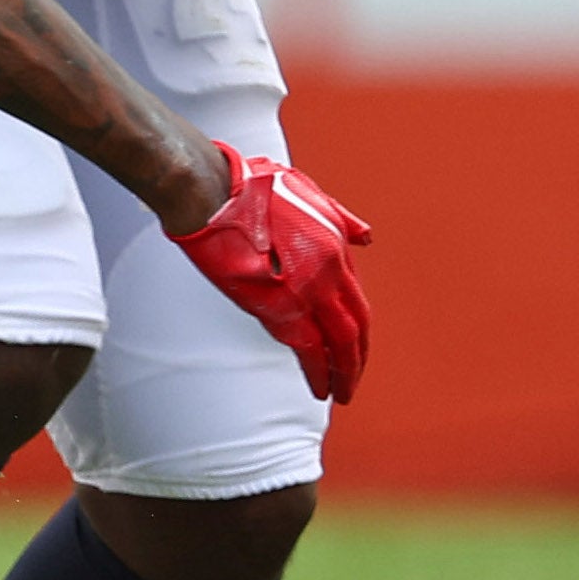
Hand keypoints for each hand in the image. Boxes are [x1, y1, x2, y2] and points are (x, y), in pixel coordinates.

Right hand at [168, 145, 371, 402]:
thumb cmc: (249, 187)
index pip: (356, 296)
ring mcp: (305, 292)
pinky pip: (309, 350)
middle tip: (354, 377)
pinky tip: (320, 388)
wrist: (212, 193)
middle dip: (358, 356)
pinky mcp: (278, 308)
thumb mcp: (305, 190)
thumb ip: (339, 217)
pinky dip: (319, 372)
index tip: (349, 338)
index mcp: (334, 247)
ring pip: (339, 344)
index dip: (354, 321)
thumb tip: (366, 236)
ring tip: (343, 392)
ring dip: (344, 372)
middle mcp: (328, 273)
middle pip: (355, 326)